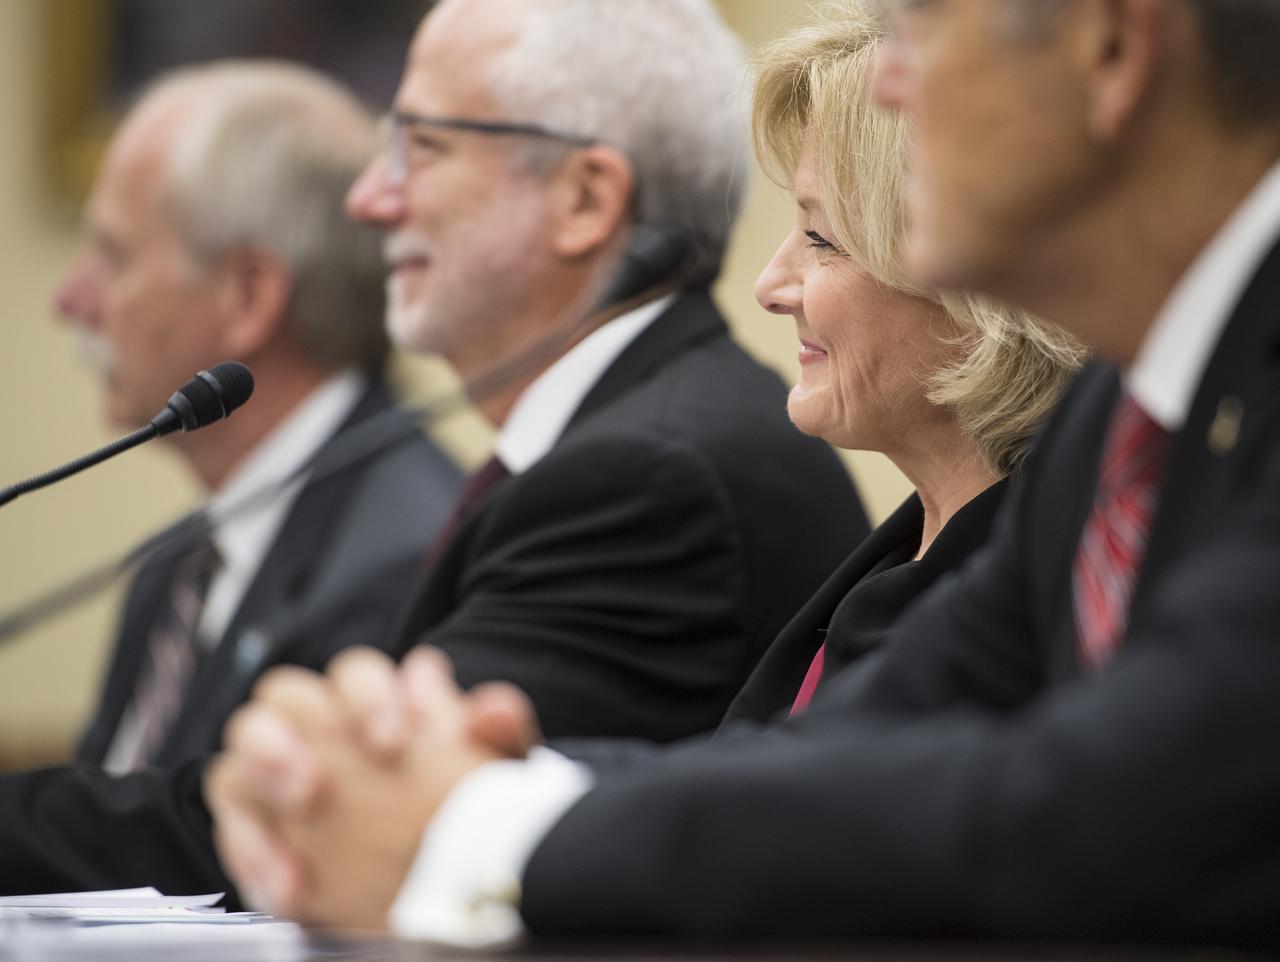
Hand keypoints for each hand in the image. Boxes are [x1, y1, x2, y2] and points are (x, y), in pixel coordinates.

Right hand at [206, 648, 527, 928]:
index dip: (370, 698)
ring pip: (245, 740)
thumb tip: (493, 710)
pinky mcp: (257, 824)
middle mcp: (320, 725)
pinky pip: (233, 821)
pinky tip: (292, 888)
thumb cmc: (463, 808)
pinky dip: (256, 852)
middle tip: (321, 780)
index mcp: (374, 702)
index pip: (357, 674)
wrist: (439, 875)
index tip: (392, 741)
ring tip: (301, 806)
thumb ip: (499, 737)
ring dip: (265, 767)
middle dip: (304, 729)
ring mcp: (279, 771)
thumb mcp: (493, 776)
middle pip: (287, 695)